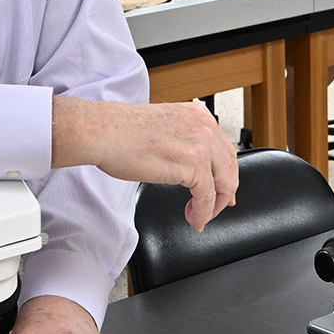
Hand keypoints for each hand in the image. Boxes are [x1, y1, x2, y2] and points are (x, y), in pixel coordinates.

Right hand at [52, 97, 237, 230]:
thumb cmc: (121, 130)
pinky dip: (202, 213)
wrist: (103, 132)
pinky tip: (193, 218)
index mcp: (198, 115)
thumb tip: (191, 164)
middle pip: (229, 168)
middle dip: (222, 193)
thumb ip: (184, 139)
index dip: (226, 174)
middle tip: (214, 208)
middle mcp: (204, 126)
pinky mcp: (192, 164)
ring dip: (211, 207)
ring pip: (222, 184)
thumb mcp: (164, 126)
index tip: (222, 190)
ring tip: (198, 217)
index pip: (224, 149)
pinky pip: (206, 197)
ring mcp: (201, 145)